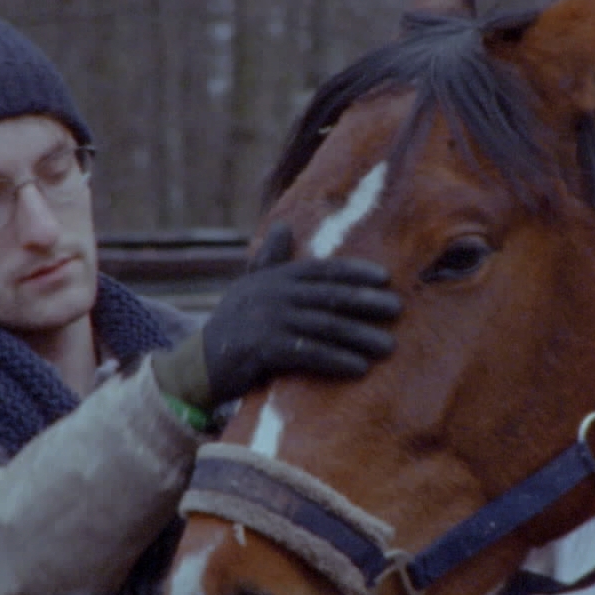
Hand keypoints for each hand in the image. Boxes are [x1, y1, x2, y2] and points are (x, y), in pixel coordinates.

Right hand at [156, 222, 401, 409]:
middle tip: (397, 310)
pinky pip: (308, 354)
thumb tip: (284, 227)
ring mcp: (267, 320)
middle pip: (329, 296)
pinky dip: (336, 360)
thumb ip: (270, 260)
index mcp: (274, 277)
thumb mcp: (250, 288)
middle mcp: (272, 294)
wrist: (197, 365)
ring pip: (324, 326)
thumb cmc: (233, 326)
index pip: (321, 270)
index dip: (354, 272)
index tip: (385, 278)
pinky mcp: (263, 349)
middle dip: (365, 302)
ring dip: (359, 336)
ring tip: (388, 346)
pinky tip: (359, 368)